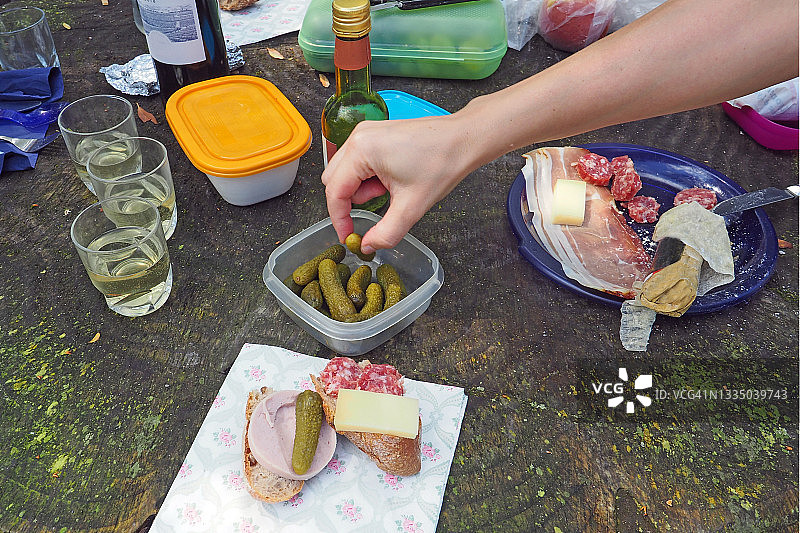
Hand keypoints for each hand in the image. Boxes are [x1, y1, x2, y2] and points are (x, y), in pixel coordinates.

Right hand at [322, 113, 470, 252]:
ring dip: (363, 188)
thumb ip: (385, 233)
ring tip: (393, 189)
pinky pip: (359, 162)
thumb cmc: (441, 163)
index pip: (335, 192)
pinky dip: (370, 177)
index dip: (339, 219)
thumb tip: (367, 246)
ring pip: (346, 171)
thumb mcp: (411, 208)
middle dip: (353, 200)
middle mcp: (358, 136)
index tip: (349, 236)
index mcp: (361, 150)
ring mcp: (366, 132)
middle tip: (381, 204)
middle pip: (334, 180)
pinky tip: (394, 179)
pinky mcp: (375, 134)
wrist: (463, 140)